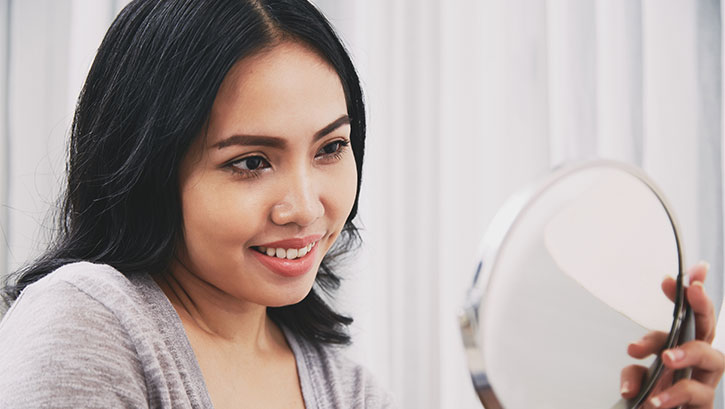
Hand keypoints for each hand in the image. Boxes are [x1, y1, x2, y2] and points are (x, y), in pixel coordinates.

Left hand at [620, 262, 724, 407]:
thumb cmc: (654, 400)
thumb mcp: (639, 379)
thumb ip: (634, 369)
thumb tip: (633, 354)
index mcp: (682, 348)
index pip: (687, 318)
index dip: (684, 296)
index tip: (670, 278)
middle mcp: (698, 363)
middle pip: (707, 328)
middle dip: (702, 306)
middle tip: (693, 291)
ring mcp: (705, 383)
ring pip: (714, 358)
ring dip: (690, 351)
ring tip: (666, 357)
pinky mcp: (703, 406)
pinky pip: (697, 395)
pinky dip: (674, 395)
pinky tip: (655, 400)